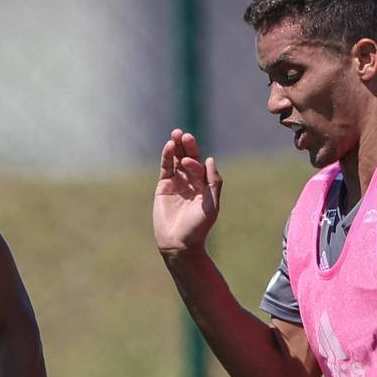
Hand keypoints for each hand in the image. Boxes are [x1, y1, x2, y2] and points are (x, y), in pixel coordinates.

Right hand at [153, 129, 220, 255]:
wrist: (179, 243)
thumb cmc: (198, 227)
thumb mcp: (212, 204)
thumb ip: (213, 182)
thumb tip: (210, 159)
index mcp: (204, 185)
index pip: (200, 166)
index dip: (195, 162)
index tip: (189, 164)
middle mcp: (191, 181)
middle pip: (189, 158)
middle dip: (188, 147)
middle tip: (185, 135)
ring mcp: (177, 183)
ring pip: (176, 160)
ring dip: (176, 147)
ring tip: (176, 133)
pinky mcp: (163, 186)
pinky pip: (165, 168)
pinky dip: (166, 156)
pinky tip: (169, 146)